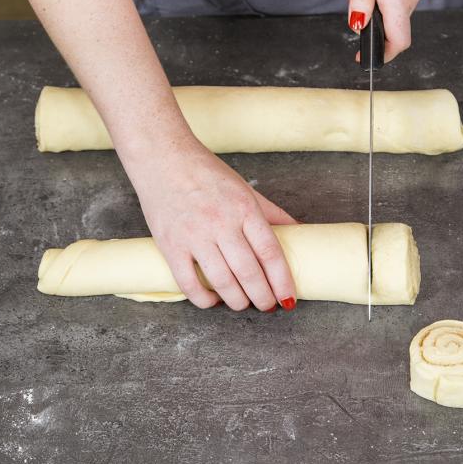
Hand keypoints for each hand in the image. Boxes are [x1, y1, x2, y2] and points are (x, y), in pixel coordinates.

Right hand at [126, 136, 297, 311]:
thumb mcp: (245, 189)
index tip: (288, 298)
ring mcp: (194, 235)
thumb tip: (300, 230)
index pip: (270, 252)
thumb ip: (271, 213)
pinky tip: (212, 300)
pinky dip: (203, 298)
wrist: (162, 158)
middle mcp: (220, 223)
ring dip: (237, 300)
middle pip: (249, 271)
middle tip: (268, 305)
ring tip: (244, 304)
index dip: (282, 280)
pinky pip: (188, 282)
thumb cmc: (206, 173)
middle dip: (263, 296)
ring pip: (222, 281)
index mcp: (243, 208)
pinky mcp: (170, 245)